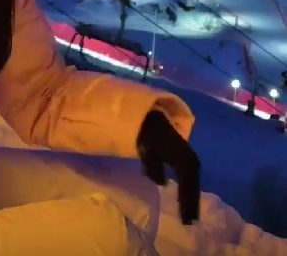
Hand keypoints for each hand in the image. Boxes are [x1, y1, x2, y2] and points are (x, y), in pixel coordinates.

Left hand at [137, 109, 199, 224]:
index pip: (187, 185)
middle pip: (194, 186)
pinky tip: (187, 200)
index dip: (186, 202)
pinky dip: (190, 190)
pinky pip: (191, 178)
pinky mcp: (189, 159)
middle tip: (190, 222)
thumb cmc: (148, 136)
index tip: (185, 220)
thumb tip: (162, 183)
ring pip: (194, 183)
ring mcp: (191, 159)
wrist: (152, 120)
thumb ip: (153, 167)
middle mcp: (191, 160)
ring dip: (192, 199)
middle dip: (192, 204)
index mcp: (183, 159)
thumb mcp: (148, 151)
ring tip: (191, 216)